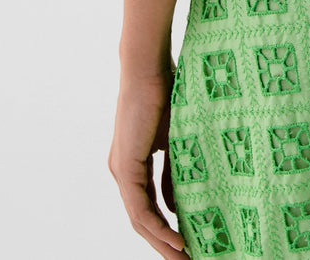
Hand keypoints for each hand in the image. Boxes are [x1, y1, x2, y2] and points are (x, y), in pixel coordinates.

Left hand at [107, 66, 187, 256]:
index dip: (166, 227)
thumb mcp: (174, 138)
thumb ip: (174, 168)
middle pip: (142, 220)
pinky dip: (158, 226)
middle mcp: (123, 172)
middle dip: (164, 244)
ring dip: (161, 242)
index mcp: (133, 164)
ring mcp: (121, 171)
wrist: (148, 68)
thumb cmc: (165, 92)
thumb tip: (182, 199)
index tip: (188, 242)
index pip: (148, 206)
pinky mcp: (125, 167)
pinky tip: (175, 238)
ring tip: (184, 258)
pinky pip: (139, 208)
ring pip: (139, 220)